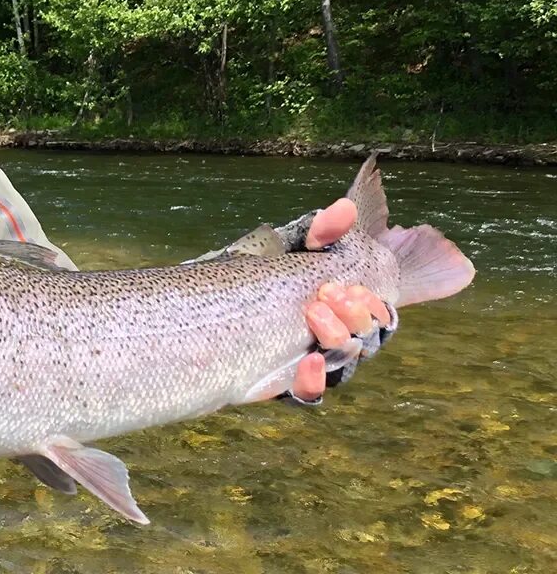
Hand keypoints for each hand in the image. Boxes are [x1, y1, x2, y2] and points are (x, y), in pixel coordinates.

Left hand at [288, 198, 391, 402]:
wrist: (220, 306)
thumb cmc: (269, 272)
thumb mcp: (295, 245)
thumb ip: (322, 231)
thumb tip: (344, 208)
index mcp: (350, 308)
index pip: (379, 314)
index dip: (370, 304)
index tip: (345, 286)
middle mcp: (340, 337)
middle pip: (367, 338)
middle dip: (353, 317)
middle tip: (325, 296)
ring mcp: (317, 361)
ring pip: (346, 362)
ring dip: (336, 339)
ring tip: (313, 315)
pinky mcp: (289, 381)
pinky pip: (312, 392)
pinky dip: (314, 380)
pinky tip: (308, 361)